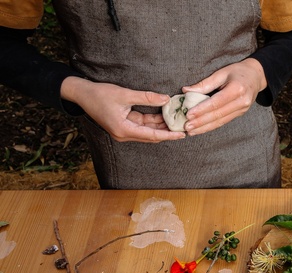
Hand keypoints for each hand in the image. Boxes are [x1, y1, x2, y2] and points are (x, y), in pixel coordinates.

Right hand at [61, 77, 184, 142]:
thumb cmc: (100, 94)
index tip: (182, 134)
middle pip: (152, 135)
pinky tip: (166, 115)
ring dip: (162, 125)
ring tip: (178, 120)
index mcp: (123, 130)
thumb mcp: (125, 94)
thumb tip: (166, 99)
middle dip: (168, 131)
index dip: (169, 135)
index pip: (152, 135)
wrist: (82, 94)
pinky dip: (154, 121)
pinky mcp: (125, 125)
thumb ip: (147, 98)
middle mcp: (124, 134)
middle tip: (185, 126)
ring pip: (148, 130)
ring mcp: (124, 130)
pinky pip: (143, 125)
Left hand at [182, 58, 266, 134]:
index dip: (202, 110)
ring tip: (191, 131)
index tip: (188, 115)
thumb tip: (186, 91)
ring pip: (221, 121)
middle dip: (201, 122)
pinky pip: (224, 121)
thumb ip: (205, 83)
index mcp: (237, 89)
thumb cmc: (238, 72)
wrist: (256, 76)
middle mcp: (241, 102)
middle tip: (187, 126)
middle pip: (218, 115)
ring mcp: (242, 110)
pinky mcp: (240, 114)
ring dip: (205, 127)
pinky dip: (211, 126)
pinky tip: (201, 129)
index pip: (216, 103)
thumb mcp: (222, 73)